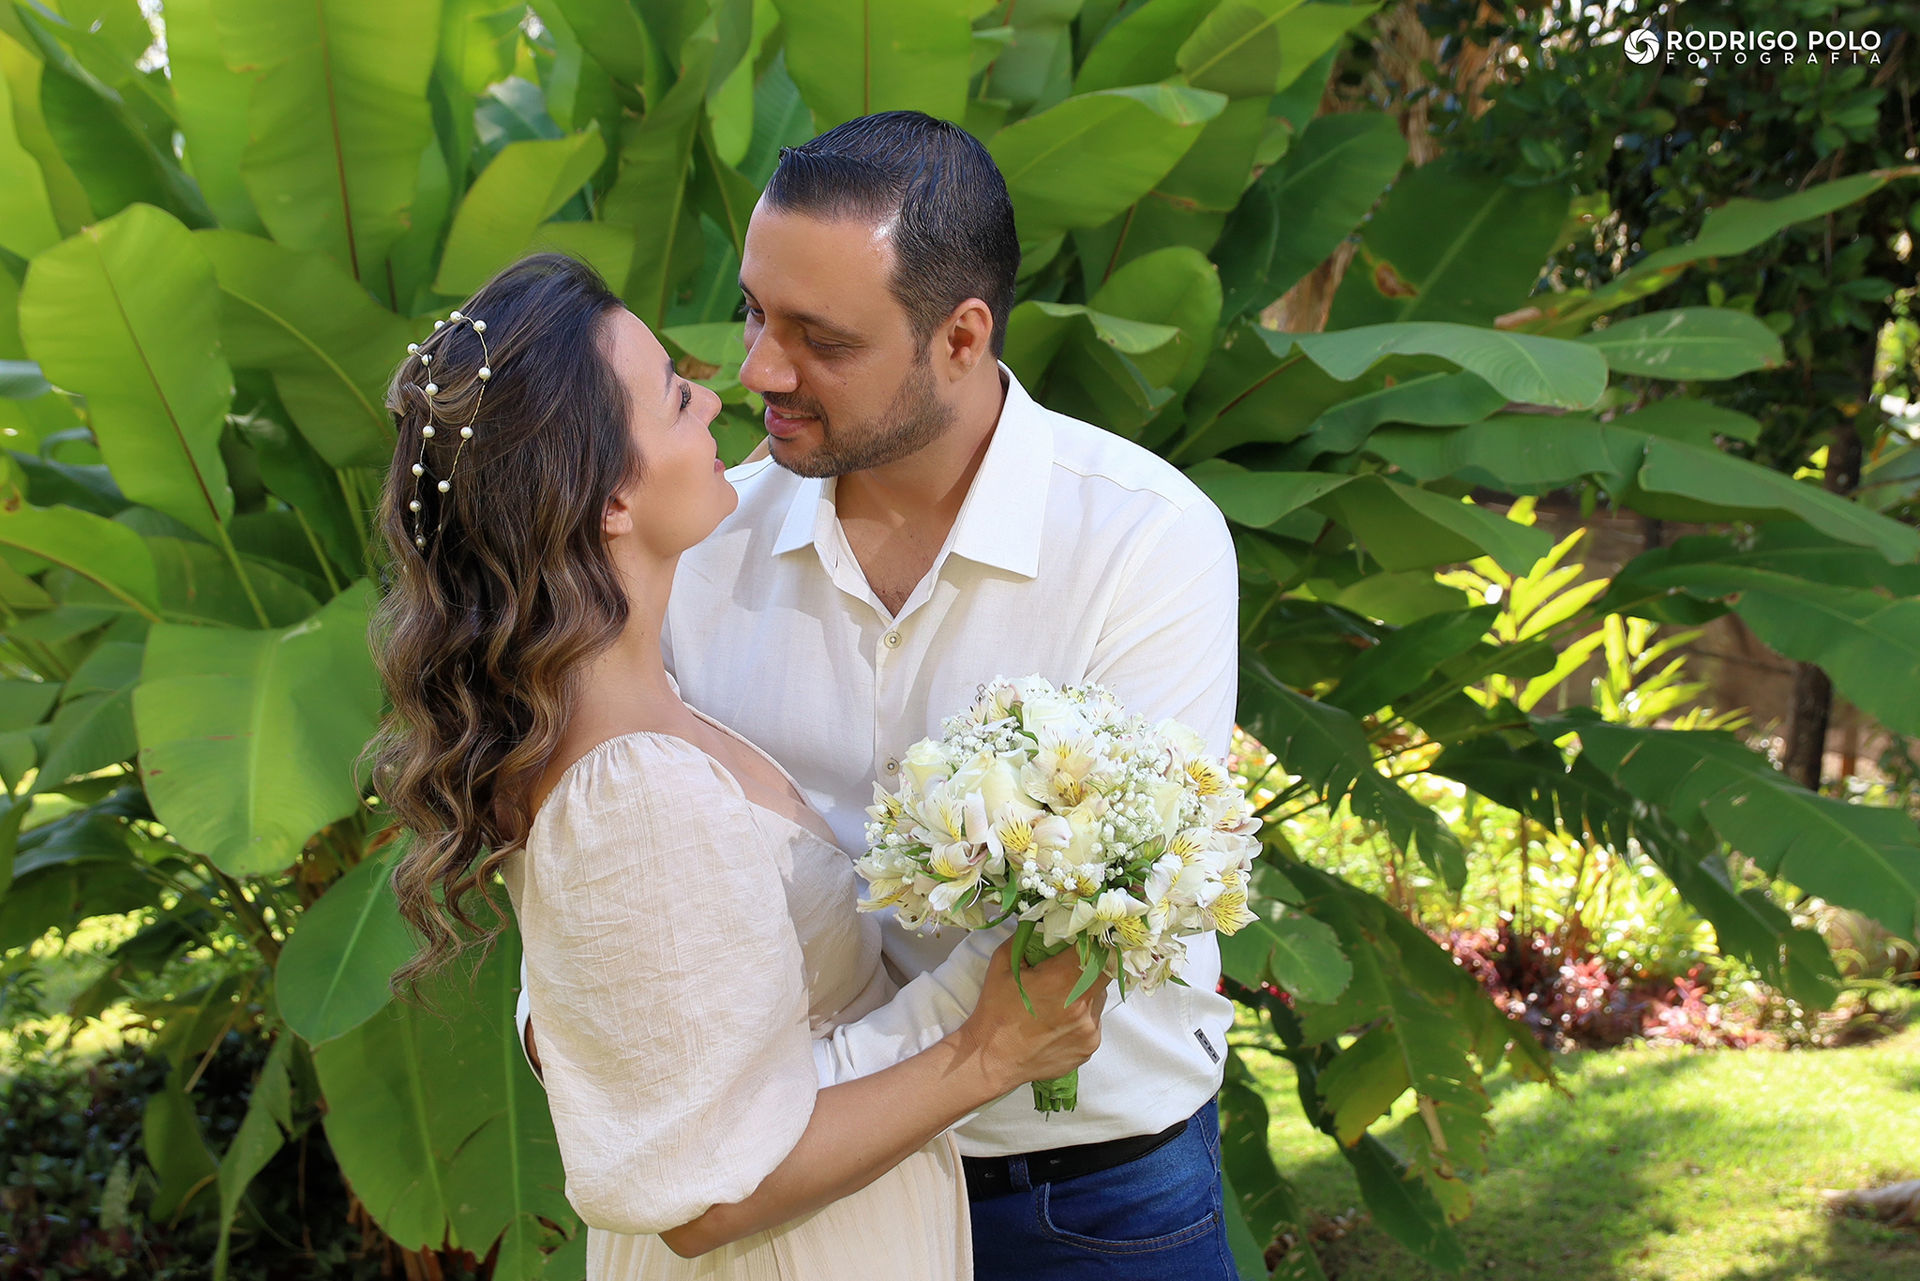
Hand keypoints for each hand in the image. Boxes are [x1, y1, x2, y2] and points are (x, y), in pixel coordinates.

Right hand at [956, 937, 1108, 1094]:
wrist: (991, 1058)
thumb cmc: (996, 1011)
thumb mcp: (1002, 965)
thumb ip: (1024, 937)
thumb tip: (1043, 920)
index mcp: (1061, 980)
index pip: (1097, 949)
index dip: (1094, 941)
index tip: (1088, 938)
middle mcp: (1081, 1005)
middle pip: (1104, 973)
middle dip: (1092, 966)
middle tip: (1072, 967)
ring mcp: (1088, 1029)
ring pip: (1099, 998)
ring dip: (1086, 992)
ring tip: (1060, 999)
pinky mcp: (1089, 1047)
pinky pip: (1095, 1021)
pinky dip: (1083, 1015)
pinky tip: (1060, 1020)